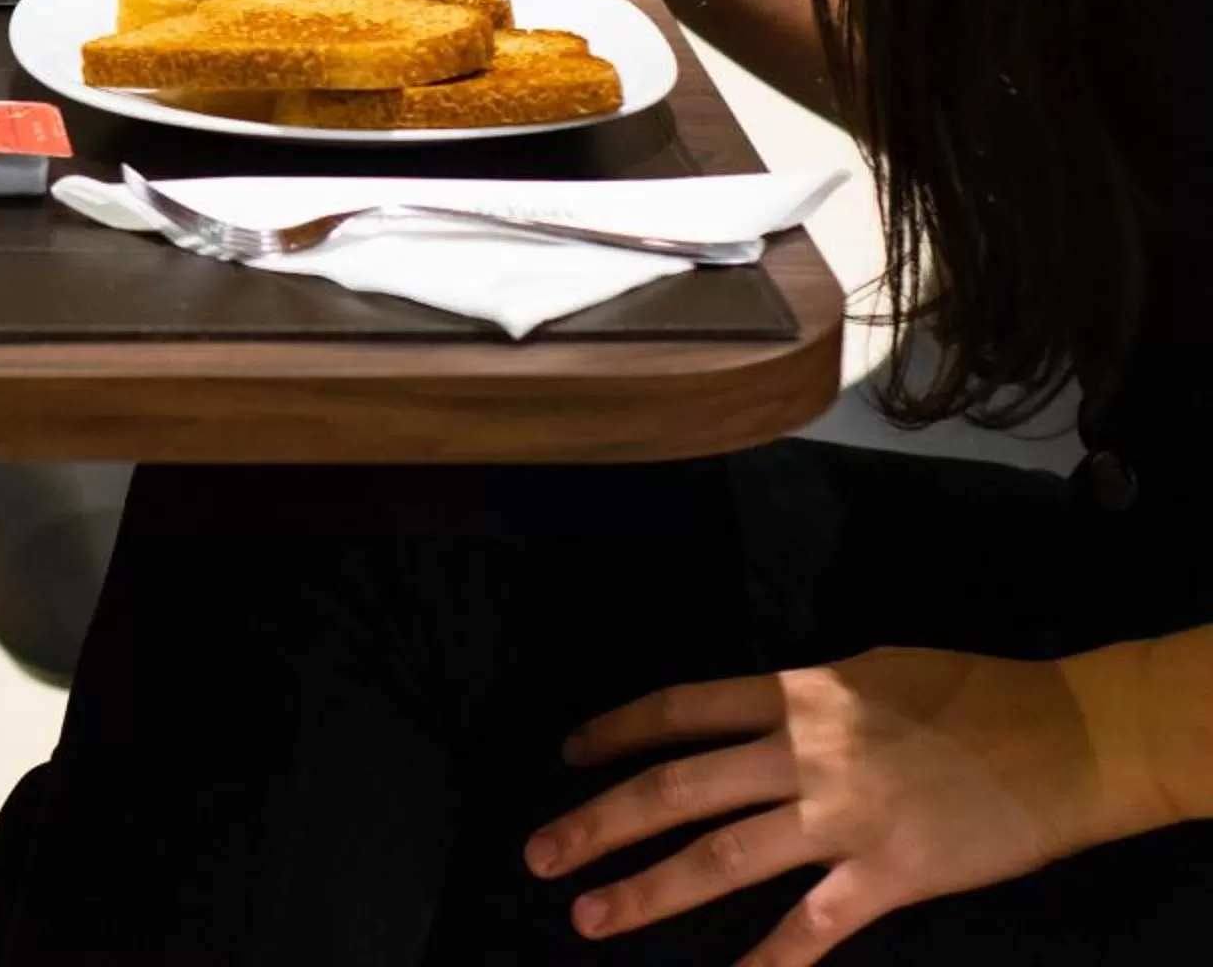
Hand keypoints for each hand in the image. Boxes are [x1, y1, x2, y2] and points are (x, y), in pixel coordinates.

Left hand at [527, 644, 1185, 963]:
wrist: (1067, 737)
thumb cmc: (974, 693)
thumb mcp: (869, 669)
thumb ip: (804, 697)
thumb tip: (757, 714)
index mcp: (796, 694)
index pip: (680, 709)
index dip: (615, 731)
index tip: (568, 754)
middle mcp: (802, 754)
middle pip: (675, 787)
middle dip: (598, 822)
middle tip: (539, 855)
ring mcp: (841, 817)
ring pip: (720, 857)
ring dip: (648, 890)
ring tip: (589, 917)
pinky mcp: (889, 875)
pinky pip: (813, 926)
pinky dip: (768, 962)